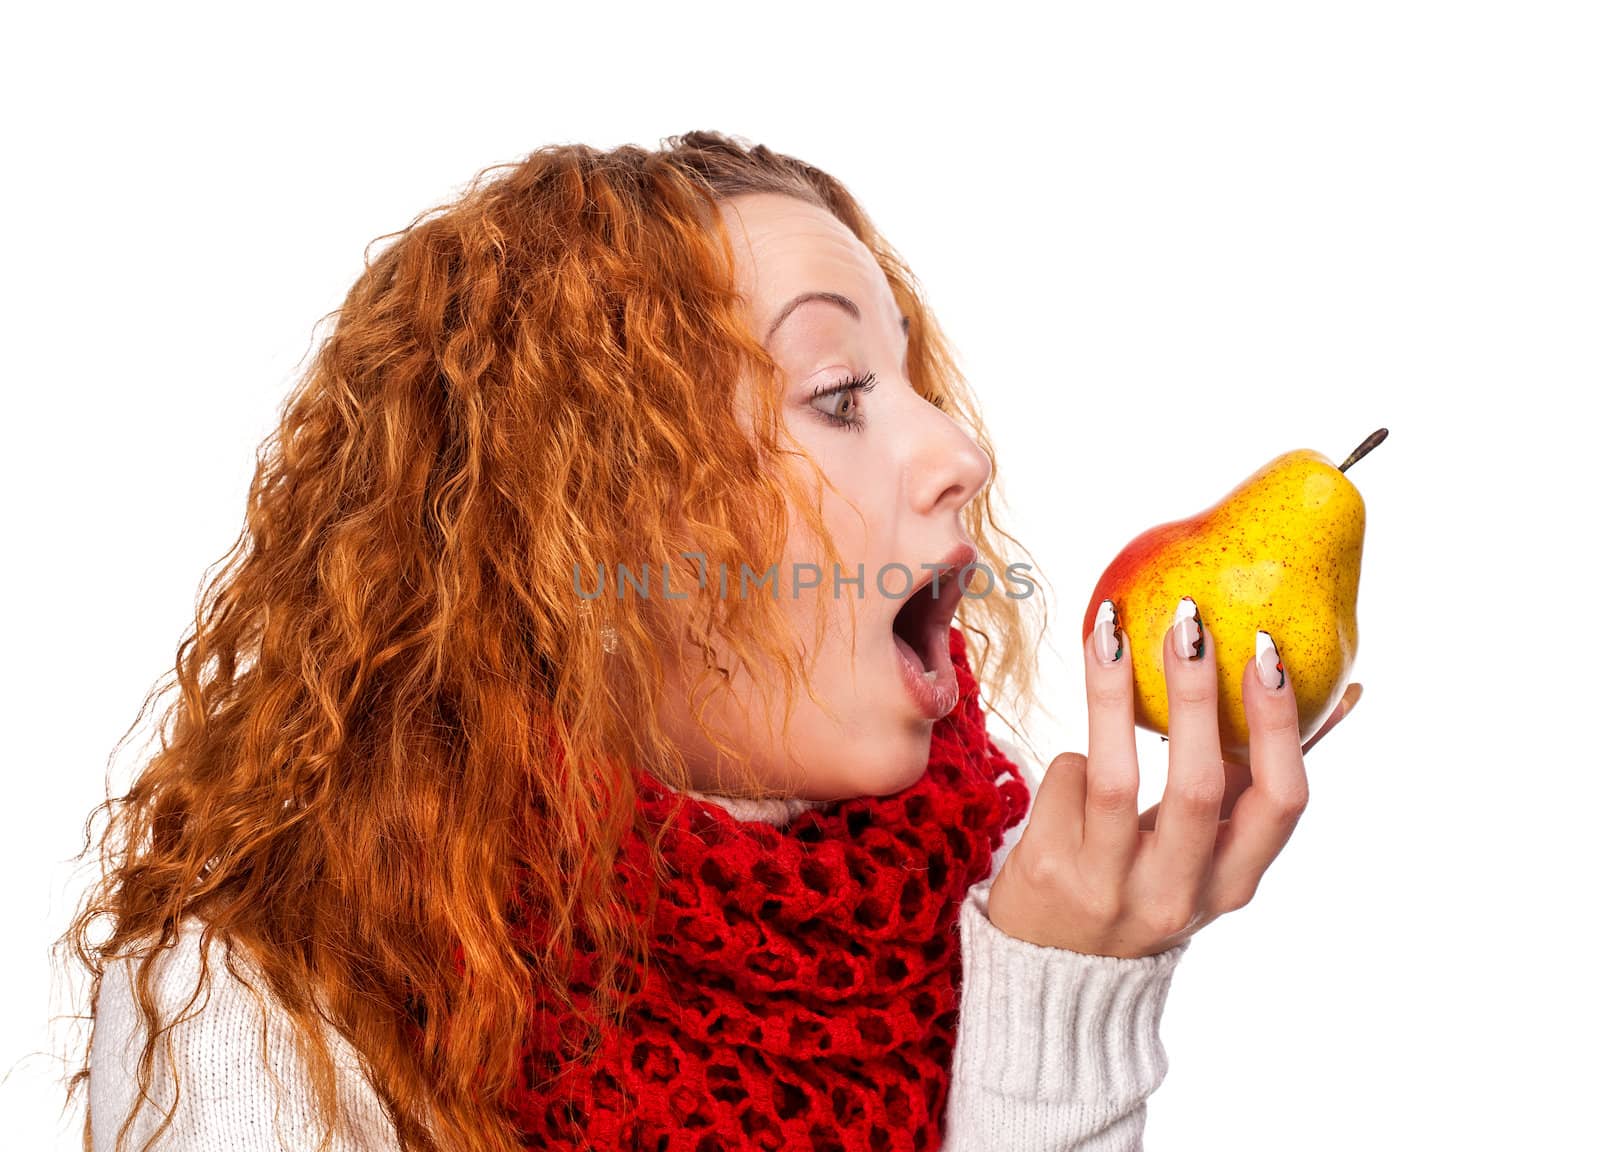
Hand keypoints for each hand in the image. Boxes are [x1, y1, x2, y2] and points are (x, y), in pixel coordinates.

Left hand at [985, 604, 1360, 957]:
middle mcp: (1177, 893)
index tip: (1267, 652)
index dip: (1280, 727)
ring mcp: (1110, 887)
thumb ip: (1255, 780)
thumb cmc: (1146, 878)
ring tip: (1108, 631)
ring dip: (1111, 694)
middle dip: (1196, 696)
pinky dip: (1071, 763)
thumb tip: (1341, 691)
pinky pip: (1065, 780)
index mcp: (1233, 882)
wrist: (1052, 966)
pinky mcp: (1048, 872)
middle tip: (1188, 622)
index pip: (1280, 803)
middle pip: (1197, 786)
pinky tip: (1073, 778)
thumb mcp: (1210, 848)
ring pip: (1115, 776)